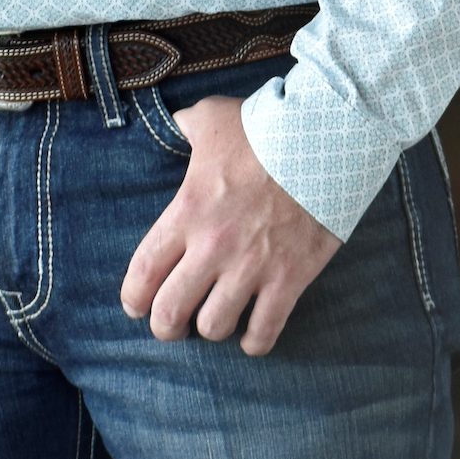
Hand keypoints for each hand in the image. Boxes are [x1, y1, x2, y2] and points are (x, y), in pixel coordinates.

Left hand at [120, 95, 340, 355]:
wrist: (325, 140)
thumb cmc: (266, 128)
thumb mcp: (214, 117)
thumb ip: (187, 124)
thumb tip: (178, 125)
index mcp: (188, 210)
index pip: (144, 269)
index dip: (133, 296)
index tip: (135, 304)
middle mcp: (213, 246)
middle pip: (170, 311)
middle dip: (164, 326)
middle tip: (170, 325)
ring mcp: (251, 267)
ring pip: (213, 327)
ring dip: (209, 328)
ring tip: (212, 320)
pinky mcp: (288, 279)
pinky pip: (263, 332)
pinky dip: (254, 342)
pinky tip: (250, 336)